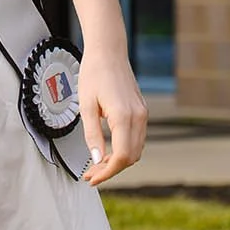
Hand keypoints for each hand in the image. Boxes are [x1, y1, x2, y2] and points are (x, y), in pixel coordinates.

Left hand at [76, 43, 147, 186]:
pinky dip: (124, 149)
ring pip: (136, 149)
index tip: (92, 178)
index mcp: (124, 116)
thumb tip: (96, 159)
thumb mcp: (86, 106)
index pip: (121, 157)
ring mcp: (142, 114)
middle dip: (111, 169)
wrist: (108, 51)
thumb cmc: (94, 73)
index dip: (107, 172)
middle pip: (131, 157)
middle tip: (91, 174)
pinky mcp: (141, 110)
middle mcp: (138, 117)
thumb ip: (92, 135)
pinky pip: (136, 138)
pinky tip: (107, 149)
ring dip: (118, 161)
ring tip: (96, 164)